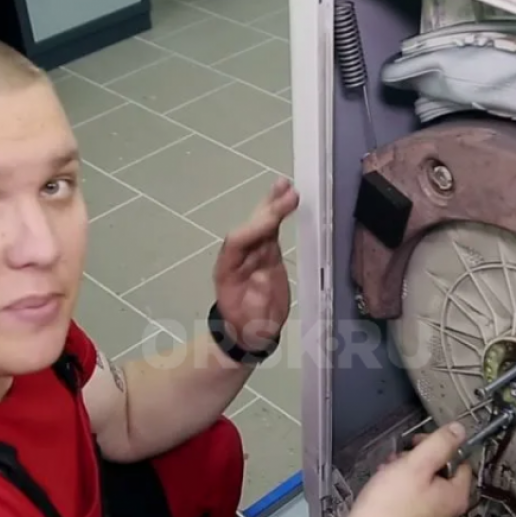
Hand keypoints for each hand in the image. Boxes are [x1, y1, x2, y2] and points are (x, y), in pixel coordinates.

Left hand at [213, 177, 298, 352]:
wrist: (249, 333)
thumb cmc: (248, 329)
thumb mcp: (253, 323)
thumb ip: (257, 302)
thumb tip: (263, 277)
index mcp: (227, 271)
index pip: (237, 244)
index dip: (254, 231)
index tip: (274, 221)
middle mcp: (237, 256)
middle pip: (249, 227)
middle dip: (267, 211)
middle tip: (288, 194)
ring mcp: (252, 252)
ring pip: (260, 223)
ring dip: (272, 203)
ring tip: (285, 183)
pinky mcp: (266, 252)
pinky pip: (271, 229)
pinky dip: (279, 213)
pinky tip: (288, 196)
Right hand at [343, 424, 473, 516]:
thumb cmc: (390, 502)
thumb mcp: (416, 464)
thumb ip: (440, 443)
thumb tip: (459, 429)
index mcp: (457, 496)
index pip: (461, 460)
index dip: (440, 446)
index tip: (417, 443)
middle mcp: (449, 510)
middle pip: (442, 472)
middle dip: (420, 459)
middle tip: (399, 457)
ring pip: (425, 483)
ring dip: (407, 471)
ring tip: (387, 470)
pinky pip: (413, 497)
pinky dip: (400, 487)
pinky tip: (383, 485)